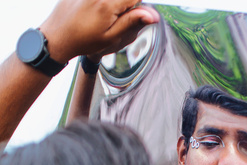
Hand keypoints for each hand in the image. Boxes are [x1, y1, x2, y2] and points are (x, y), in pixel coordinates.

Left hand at [40, 0, 158, 64]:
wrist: (57, 36)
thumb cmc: (83, 41)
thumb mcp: (111, 37)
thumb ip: (132, 22)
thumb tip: (153, 15)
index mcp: (108, 4)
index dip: (136, 6)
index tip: (127, 16)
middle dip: (124, 5)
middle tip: (112, 18)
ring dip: (113, 6)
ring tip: (98, 17)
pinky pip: (101, 0)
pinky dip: (100, 6)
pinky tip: (90, 13)